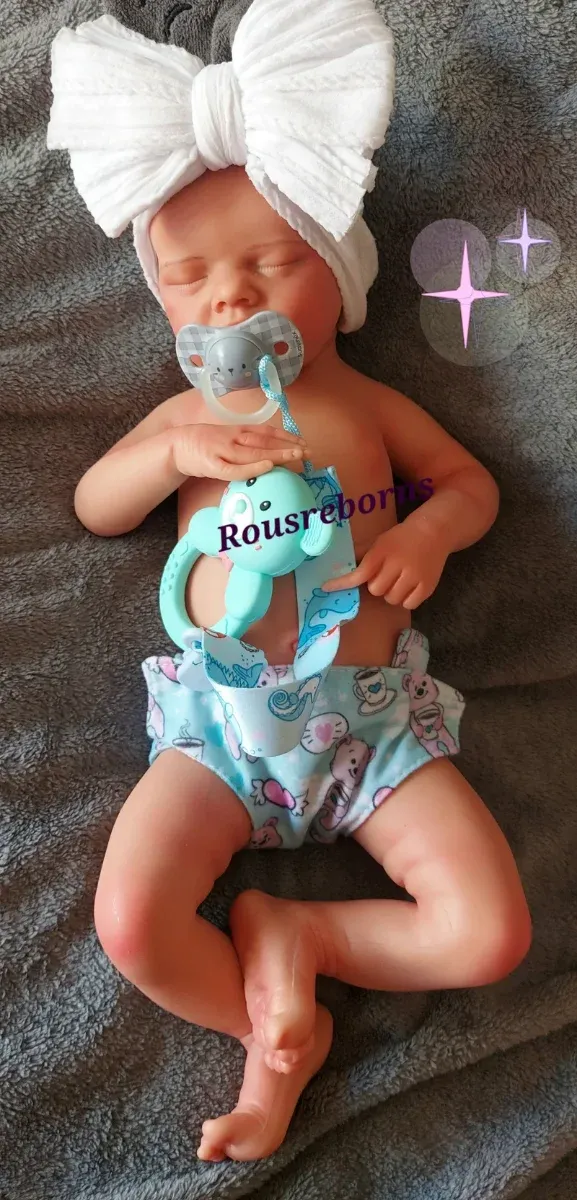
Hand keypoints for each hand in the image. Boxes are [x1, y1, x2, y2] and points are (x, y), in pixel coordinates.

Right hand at [173, 423, 307, 480]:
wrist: (176, 446)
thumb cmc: (205, 445)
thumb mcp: (227, 438)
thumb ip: (246, 443)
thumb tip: (270, 453)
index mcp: (237, 430)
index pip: (266, 432)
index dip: (286, 436)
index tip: (303, 442)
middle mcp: (233, 438)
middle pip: (264, 442)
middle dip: (287, 446)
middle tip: (308, 451)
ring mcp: (223, 451)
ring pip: (254, 453)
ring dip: (277, 454)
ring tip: (297, 457)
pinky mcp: (213, 465)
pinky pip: (235, 469)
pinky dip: (252, 468)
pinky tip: (267, 467)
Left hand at [323, 524, 447, 608]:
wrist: (435, 531)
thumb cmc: (402, 538)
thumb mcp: (381, 541)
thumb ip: (363, 555)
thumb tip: (339, 566)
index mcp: (383, 551)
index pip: (359, 573)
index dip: (342, 583)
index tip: (326, 588)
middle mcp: (398, 564)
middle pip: (375, 590)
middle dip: (377, 585)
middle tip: (386, 574)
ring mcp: (414, 576)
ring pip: (391, 599)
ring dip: (391, 593)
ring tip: (399, 579)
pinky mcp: (427, 586)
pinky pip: (408, 604)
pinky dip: (406, 599)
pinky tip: (410, 586)